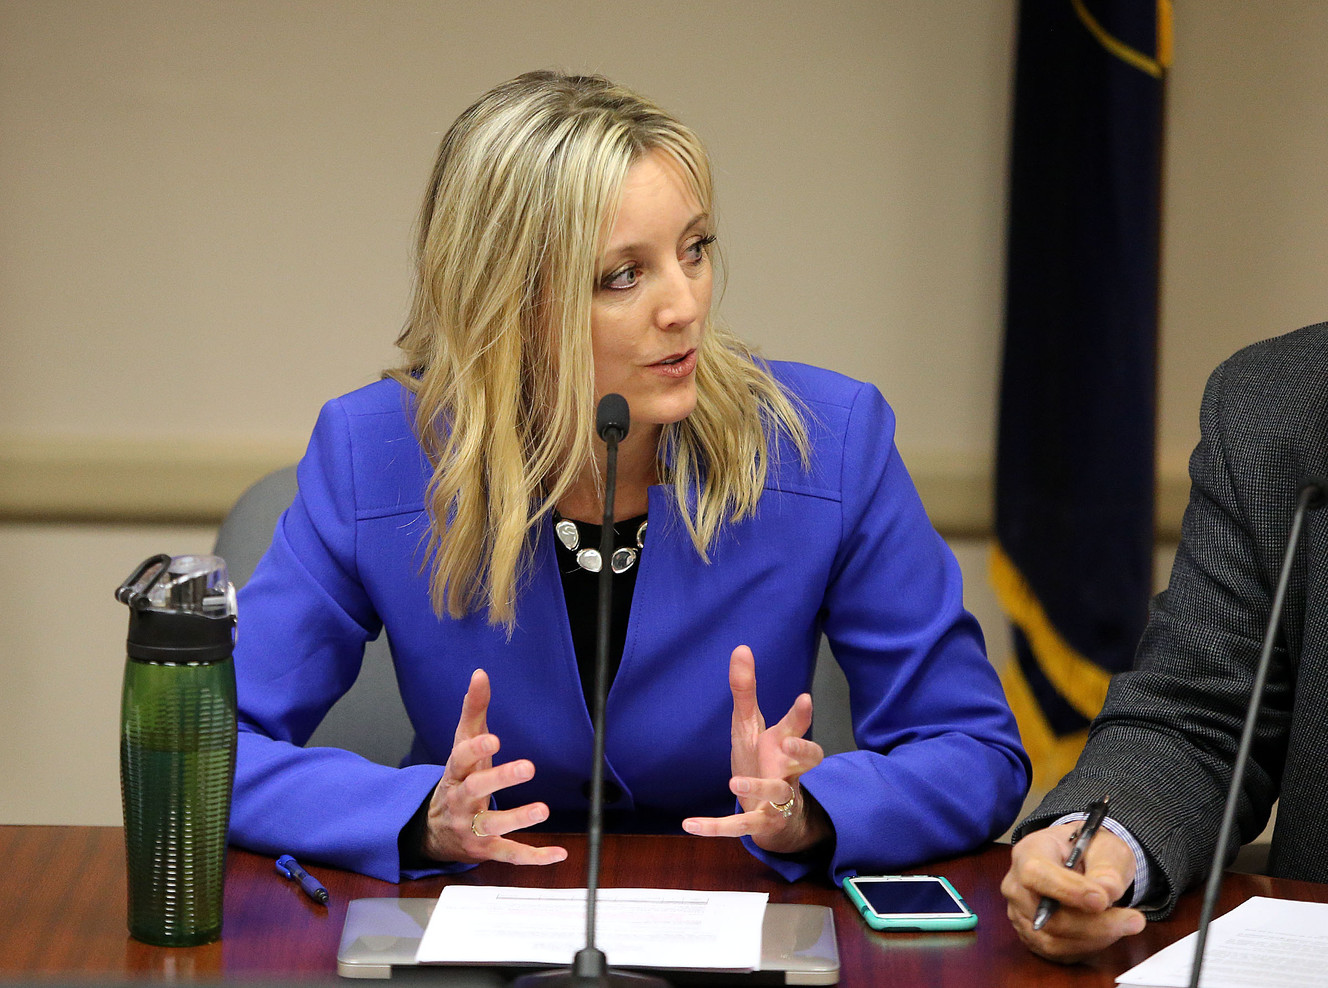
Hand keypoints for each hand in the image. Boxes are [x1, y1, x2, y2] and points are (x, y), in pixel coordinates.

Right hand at [421, 669, 566, 865]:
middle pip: (476, 790)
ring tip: (542, 810)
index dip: (475, 748)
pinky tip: (559, 854)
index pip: (461, 758)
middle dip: (500, 779)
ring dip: (517, 818)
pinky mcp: (486, 850)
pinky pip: (509, 855)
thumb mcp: (462, 745)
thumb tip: (480, 674)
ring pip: (492, 825)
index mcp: (456, 772)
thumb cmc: (459, 778)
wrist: (433, 830)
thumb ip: (473, 710)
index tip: (494, 738)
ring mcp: (472, 827)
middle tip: (528, 767)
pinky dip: (533, 857)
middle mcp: (460, 800)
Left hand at [682, 645, 829, 854]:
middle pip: (805, 760)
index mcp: (784, 744)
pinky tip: (689, 824)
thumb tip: (741, 647)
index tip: (804, 698)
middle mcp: (787, 770)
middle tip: (786, 744)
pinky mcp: (758, 821)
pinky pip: (739, 825)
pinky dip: (715, 827)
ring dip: (757, 787)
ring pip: (776, 793)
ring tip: (733, 781)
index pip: (799, 728)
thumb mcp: (751, 724)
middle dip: (800, 752)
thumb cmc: (763, 759)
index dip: (801, 716)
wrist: (772, 811)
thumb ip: (746, 689)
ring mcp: (775, 797)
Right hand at [1002, 821, 1146, 962]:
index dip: (1066, 890)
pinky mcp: (1031, 936)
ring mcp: (1020, 913)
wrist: (1081, 860)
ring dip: (1096, 938)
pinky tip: (1107, 930)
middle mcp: (1016, 885)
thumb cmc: (1088, 849)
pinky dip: (1088, 946)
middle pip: (1046, 916)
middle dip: (1094, 923)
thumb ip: (1106, 866)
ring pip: (1054, 940)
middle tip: (1133, 919)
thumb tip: (1106, 891)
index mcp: (1028, 852)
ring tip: (1125, 923)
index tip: (1101, 900)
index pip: (1036, 874)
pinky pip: (1059, 952)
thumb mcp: (1104, 846)